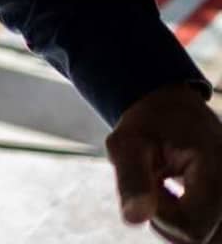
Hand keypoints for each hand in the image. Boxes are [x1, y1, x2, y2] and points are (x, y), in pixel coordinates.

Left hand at [109, 80, 221, 241]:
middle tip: (157, 183)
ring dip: (180, 222)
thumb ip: (131, 180)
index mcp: (217, 171)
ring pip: (207, 238)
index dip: (161, 216)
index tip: (149, 183)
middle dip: (169, 220)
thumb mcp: (127, 143)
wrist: (174, 109)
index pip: (193, 228)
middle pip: (202, 237)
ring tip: (168, 189)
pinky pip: (211, 231)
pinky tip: (179, 198)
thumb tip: (134, 219)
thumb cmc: (149, 124)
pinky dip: (190, 222)